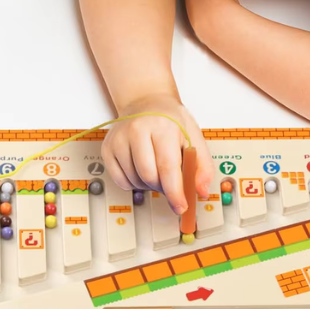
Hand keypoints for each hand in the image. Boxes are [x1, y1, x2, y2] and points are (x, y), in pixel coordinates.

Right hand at [102, 95, 211, 215]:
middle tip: (170, 182)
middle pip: (149, 177)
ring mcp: (119, 139)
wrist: (145, 102)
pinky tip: (141, 170)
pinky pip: (120, 181)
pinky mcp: (107, 148)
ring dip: (148, 185)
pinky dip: (134, 183)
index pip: (167, 167)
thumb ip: (202, 165)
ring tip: (155, 169)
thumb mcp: (193, 136)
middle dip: (163, 188)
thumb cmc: (170, 120)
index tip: (181, 206)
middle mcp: (137, 130)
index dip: (175, 192)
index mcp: (162, 127)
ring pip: (135, 181)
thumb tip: (201, 191)